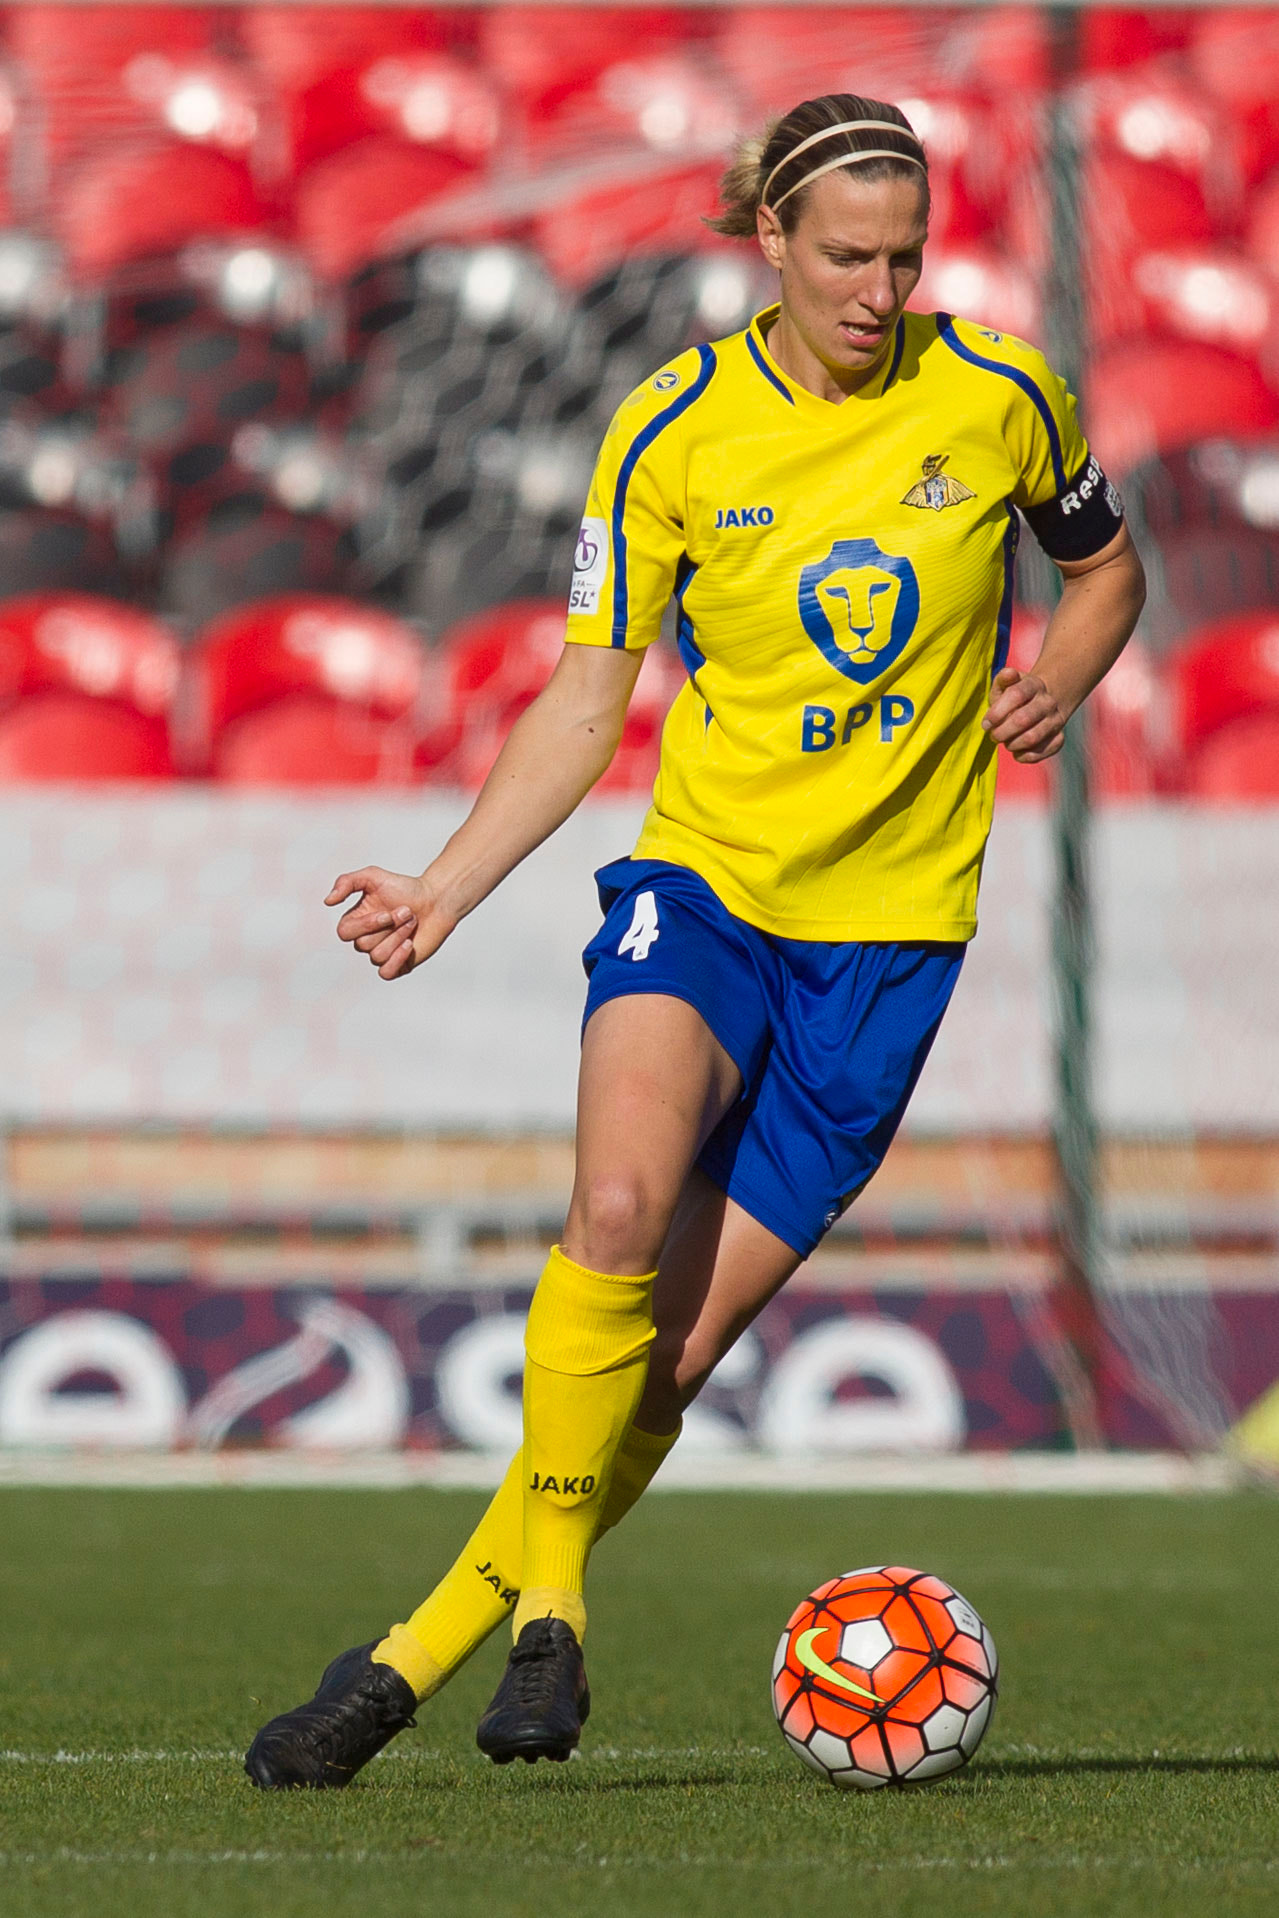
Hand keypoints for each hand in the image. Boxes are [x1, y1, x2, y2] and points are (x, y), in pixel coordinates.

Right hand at [324, 866, 454, 979]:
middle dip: (389, 927)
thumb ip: (347, 882)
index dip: (366, 925)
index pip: (344, 933)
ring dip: (398, 936)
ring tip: (413, 922)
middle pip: (363, 944)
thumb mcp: (373, 877)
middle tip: (407, 912)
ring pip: (377, 956)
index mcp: (356, 922)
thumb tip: (327, 902)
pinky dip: (397, 959)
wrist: (436, 900)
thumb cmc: (405, 888)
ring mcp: (382, 954)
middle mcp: (366, 939)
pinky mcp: (398, 966)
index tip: (387, 912)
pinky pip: (386, 973)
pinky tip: (409, 944)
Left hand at [982, 667, 1067, 763]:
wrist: (1044, 701)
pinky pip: (1044, 752)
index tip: (986, 723)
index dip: (997, 713)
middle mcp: (1047, 702)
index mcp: (1033, 685)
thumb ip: (1003, 679)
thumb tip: (1008, 674)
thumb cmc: (1015, 695)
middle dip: (1001, 732)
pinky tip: (1018, 752)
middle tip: (994, 735)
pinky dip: (1026, 756)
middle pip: (1022, 720)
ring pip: (1032, 738)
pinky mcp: (1059, 738)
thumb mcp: (1006, 684)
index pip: (1016, 695)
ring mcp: (1055, 720)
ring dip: (1012, 745)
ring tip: (1007, 742)